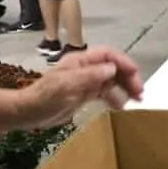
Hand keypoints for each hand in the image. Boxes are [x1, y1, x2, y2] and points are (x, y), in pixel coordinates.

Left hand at [18, 47, 143, 128]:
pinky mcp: (84, 95)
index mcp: (81, 61)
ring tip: (136, 99)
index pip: (108, 55)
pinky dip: (115, 98)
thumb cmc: (44, 97)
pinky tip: (121, 106)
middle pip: (113, 67)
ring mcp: (86, 82)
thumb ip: (89, 76)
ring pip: (111, 80)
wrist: (28, 113)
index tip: (136, 74)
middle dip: (128, 77)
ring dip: (125, 88)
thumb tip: (112, 69)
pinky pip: (104, 93)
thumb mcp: (66, 86)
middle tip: (140, 92)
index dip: (123, 62)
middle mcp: (86, 69)